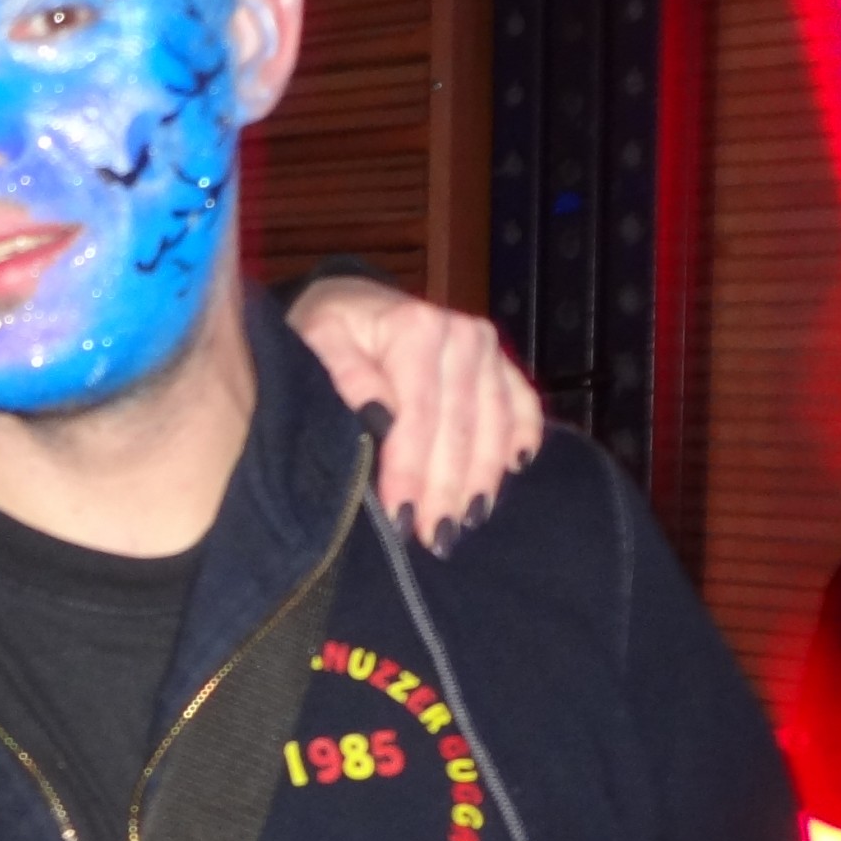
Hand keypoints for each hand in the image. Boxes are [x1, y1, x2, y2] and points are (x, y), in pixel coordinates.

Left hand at [286, 274, 543, 553]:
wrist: (355, 301)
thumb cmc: (330, 330)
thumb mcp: (318, 341)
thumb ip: (345, 376)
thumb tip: (377, 416)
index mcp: (416, 328)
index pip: (418, 415)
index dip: (410, 470)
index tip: (401, 517)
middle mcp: (462, 335)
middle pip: (460, 427)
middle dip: (447, 488)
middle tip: (436, 539)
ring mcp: (488, 349)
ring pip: (496, 425)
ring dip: (484, 478)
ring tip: (468, 522)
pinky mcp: (501, 361)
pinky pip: (522, 405)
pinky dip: (521, 439)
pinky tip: (517, 471)